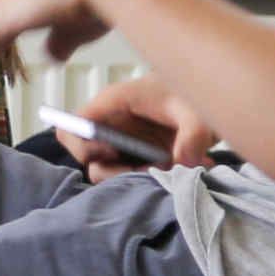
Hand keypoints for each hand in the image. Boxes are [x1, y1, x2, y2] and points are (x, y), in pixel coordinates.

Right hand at [62, 73, 213, 180]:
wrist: (201, 97)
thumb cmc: (191, 94)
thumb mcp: (198, 112)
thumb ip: (193, 135)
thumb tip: (182, 164)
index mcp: (113, 103)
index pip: (73, 126)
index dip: (85, 145)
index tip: (114, 152)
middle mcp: (109, 125)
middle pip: (86, 157)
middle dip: (116, 172)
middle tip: (149, 171)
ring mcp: (119, 143)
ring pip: (107, 172)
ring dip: (135, 179)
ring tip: (169, 172)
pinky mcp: (132, 158)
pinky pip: (126, 176)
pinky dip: (147, 181)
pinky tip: (175, 172)